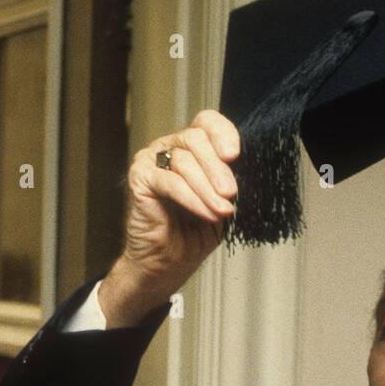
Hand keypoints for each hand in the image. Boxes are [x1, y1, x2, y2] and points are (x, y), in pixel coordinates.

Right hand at [100, 112, 239, 326]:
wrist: (169, 263)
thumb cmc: (194, 233)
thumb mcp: (222, 202)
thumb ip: (228, 181)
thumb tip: (244, 169)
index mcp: (191, 148)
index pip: (206, 122)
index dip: (222, 132)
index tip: (235, 154)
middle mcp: (169, 148)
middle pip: (195, 139)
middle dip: (218, 168)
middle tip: (231, 192)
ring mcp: (151, 161)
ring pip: (183, 160)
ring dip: (207, 188)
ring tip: (222, 210)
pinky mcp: (140, 179)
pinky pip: (169, 181)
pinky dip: (192, 198)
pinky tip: (206, 212)